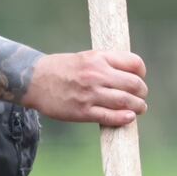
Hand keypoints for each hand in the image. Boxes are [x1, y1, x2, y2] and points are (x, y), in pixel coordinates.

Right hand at [26, 48, 147, 125]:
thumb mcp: (86, 57)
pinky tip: (129, 118)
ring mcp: (90, 94)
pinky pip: (109, 116)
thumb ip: (106, 63)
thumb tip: (131, 75)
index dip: (141, 72)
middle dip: (142, 92)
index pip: (134, 63)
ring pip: (125, 101)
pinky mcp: (82, 111)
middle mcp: (96, 74)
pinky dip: (123, 118)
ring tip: (139, 109)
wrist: (34, 80)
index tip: (139, 78)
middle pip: (134, 84)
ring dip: (138, 106)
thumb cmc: (62, 68)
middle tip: (141, 96)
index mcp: (98, 58)